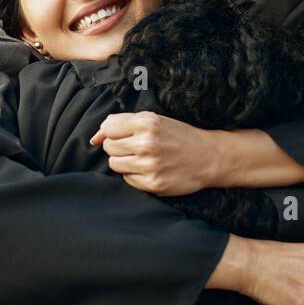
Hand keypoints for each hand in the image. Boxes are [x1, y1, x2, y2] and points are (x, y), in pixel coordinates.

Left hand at [91, 111, 214, 195]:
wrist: (209, 157)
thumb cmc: (178, 136)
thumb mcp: (154, 120)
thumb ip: (121, 124)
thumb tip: (93, 139)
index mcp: (147, 123)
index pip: (108, 128)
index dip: (113, 132)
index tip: (125, 135)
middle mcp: (147, 143)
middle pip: (108, 147)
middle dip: (118, 147)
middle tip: (136, 147)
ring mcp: (149, 165)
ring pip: (114, 164)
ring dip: (124, 162)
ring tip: (142, 158)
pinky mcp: (153, 184)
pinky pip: (127, 179)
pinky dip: (134, 175)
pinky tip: (149, 169)